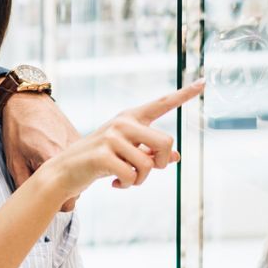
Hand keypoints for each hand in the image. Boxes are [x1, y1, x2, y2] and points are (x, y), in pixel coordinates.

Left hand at [0, 92, 81, 210]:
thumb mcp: (14, 161)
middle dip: (67, 191)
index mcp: (55, 161)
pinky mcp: (82, 137)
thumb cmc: (17, 129)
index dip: (61, 205)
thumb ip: (25, 185)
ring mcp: (80, 144)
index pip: (69, 201)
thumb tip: (35, 205)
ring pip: (83, 174)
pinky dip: (76, 163)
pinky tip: (61, 158)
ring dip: (73, 176)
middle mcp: (73, 153)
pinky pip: (85, 159)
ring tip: (55, 169)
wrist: (27, 100)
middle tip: (51, 184)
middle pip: (79, 189)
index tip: (52, 202)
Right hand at [45, 81, 203, 199]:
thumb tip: (176, 156)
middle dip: (160, 164)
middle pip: (166, 143)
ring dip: (139, 180)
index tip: (204, 82)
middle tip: (143, 172)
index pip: (162, 104)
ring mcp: (112, 137)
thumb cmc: (98, 162)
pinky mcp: (103, 154)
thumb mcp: (126, 154)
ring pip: (149, 165)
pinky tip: (114, 184)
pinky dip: (126, 185)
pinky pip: (132, 176)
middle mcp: (123, 123)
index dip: (184, 94)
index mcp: (131, 118)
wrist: (64, 172)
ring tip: (124, 179)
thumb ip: (149, 153)